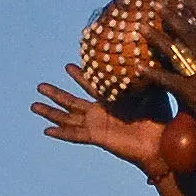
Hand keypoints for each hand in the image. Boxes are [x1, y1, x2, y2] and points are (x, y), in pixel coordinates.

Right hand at [33, 81, 194, 175]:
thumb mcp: (153, 90)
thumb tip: (152, 53)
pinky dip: (61, 133)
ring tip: (33, 106)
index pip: (91, 86)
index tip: (67, 66)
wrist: (161, 143)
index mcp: (112, 102)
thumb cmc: (161, 118)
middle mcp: (101, 114)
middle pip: (71, 102)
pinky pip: (75, 135)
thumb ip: (149, 74)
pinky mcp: (98, 137)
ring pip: (68, 118)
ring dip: (51, 112)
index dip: (79, 76)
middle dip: (56, 93)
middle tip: (39, 86)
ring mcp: (97, 126)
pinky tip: (46, 131)